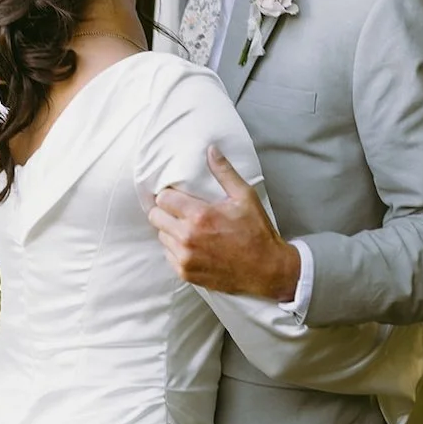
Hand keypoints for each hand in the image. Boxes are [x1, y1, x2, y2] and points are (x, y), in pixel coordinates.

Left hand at [147, 146, 301, 300]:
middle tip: (181, 210)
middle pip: (156, 216)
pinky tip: (193, 244)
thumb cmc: (257, 232)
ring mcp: (185, 258)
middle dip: (166, 210)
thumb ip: (224, 172)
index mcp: (199, 216)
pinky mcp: (186, 273)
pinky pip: (168, 255)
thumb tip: (211, 150)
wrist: (267, 271)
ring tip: (189, 227)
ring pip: (161, 236)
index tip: (178, 196)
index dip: (170, 195)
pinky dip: (176, 249)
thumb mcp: (245, 197)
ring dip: (171, 230)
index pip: (163, 199)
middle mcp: (187, 238)